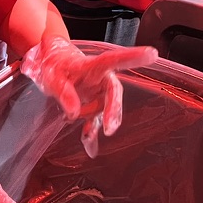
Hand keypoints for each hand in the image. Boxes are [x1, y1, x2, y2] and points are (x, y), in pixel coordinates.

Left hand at [21, 36, 157, 157]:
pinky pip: (96, 122)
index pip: (114, 60)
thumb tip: (74, 112)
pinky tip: (90, 149)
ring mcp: (98, 93)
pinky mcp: (93, 106)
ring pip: (104, 109)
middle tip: (110, 128)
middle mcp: (100, 79)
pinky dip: (92, 135)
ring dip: (95, 122)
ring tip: (84, 133)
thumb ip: (64, 93)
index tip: (152, 54)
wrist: (51, 67)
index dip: (134, 57)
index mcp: (92, 66)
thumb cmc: (54, 66)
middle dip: (113, 109)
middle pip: (113, 92)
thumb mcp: (52, 77)